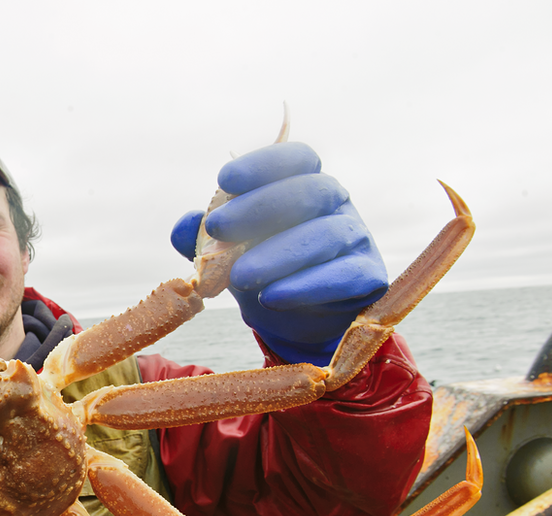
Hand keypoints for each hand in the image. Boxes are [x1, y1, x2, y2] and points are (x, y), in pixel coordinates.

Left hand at [170, 143, 386, 366]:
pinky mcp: (368, 276)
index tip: (224, 179)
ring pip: (326, 235)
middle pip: (311, 190)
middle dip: (261, 206)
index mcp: (306, 185)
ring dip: (279, 254)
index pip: (296, 158)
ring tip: (240, 277)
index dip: (263, 163)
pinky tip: (271, 297)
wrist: (298, 320)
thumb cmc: (264, 271)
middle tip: (218, 228)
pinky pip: (344, 275)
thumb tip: (183, 227)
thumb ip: (204, 238)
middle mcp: (336, 204)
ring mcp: (357, 238)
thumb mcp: (229, 252)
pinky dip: (306, 286)